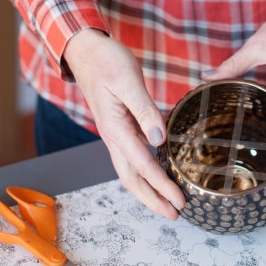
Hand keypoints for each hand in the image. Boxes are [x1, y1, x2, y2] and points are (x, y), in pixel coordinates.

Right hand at [63, 29, 184, 218]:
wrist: (86, 51)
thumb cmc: (107, 61)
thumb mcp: (128, 81)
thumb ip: (145, 110)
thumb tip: (159, 140)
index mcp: (115, 129)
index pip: (143, 165)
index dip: (162, 186)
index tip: (179, 201)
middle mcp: (113, 137)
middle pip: (132, 179)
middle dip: (153, 199)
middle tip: (175, 214)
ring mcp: (114, 133)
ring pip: (130, 171)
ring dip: (148, 189)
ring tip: (167, 202)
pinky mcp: (119, 126)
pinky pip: (131, 156)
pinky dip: (145, 170)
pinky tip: (159, 170)